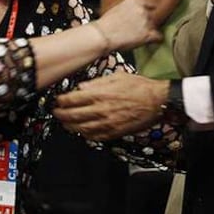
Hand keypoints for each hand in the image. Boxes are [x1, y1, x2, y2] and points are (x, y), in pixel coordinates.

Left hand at [53, 72, 168, 139]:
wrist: (157, 101)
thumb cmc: (139, 87)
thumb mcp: (117, 77)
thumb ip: (97, 82)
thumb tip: (82, 86)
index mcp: (100, 94)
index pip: (72, 100)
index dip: (61, 101)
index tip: (57, 101)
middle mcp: (101, 110)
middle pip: (73, 115)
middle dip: (61, 115)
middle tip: (56, 113)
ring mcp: (107, 123)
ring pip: (82, 128)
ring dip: (71, 126)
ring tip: (65, 124)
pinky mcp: (115, 132)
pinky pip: (95, 137)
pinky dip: (86, 135)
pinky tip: (83, 132)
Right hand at [96, 0, 161, 51]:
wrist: (102, 35)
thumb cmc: (105, 25)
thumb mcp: (116, 9)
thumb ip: (128, 9)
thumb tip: (131, 15)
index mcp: (134, 1)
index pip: (149, 5)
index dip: (148, 12)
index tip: (146, 16)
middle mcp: (142, 10)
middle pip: (151, 16)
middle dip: (147, 22)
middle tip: (138, 29)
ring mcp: (146, 22)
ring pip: (154, 26)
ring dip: (149, 30)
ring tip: (140, 36)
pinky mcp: (147, 34)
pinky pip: (158, 36)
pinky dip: (156, 39)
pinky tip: (151, 41)